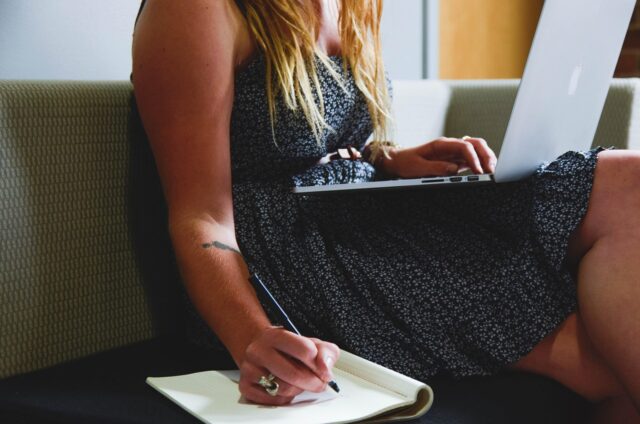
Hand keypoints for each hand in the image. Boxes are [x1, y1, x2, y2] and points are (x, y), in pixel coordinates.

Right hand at [238, 326, 339, 404]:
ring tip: (299, 382)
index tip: (322, 369)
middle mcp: (259, 350)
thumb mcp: (310, 342)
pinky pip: (274, 400)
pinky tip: (285, 387)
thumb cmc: (288, 348)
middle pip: (294, 374)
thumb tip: (325, 369)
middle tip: (319, 383)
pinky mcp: (246, 386)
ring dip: (298, 389)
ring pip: (284, 389)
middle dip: (313, 382)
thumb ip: (325, 352)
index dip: (318, 364)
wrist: (259, 347)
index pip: (305, 350)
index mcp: (276, 335)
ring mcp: (250, 368)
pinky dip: (285, 397)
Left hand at [382, 137, 496, 178]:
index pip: (464, 146)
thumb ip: (435, 168)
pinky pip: (473, 160)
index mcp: (442, 144)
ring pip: (477, 151)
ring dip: (487, 159)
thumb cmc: (406, 163)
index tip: (478, 171)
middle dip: (486, 155)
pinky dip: (481, 165)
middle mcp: (451, 146)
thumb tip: (453, 170)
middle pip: (476, 144)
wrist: (398, 161)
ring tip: (492, 172)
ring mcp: (454, 153)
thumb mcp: (417, 167)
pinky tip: (485, 173)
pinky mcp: (455, 161)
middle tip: (492, 170)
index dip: (474, 158)